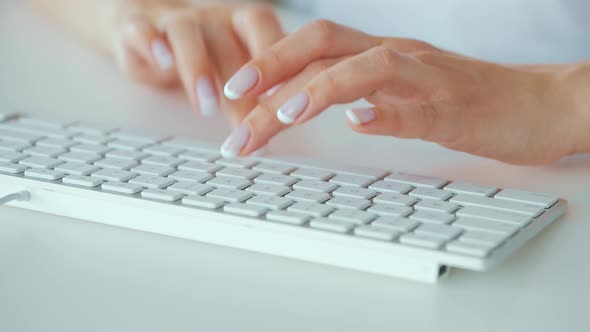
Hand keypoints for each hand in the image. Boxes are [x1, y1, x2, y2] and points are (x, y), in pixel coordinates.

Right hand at [108, 0, 282, 124]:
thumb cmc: (204, 56)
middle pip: (228, 43)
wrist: (146, 29)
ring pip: (186, 34)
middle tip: (249, 125)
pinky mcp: (136, 28)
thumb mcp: (232, 71)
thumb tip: (279, 129)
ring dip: (198, 69)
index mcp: (240, 24)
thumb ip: (255, 94)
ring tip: (207, 106)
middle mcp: (210, 19)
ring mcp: (173, 22)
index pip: (264, 30)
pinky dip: (150, 44)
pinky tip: (162, 63)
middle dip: (241, 87)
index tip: (286, 96)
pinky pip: (140, 30)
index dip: (276, 59)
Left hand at [219, 20, 586, 164]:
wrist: (541, 104)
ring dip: (320, 90)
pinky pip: (421, 109)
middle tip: (231, 102)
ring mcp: (430, 81)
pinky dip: (388, 115)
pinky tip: (361, 123)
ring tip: (280, 114)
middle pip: (327, 49)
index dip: (270, 61)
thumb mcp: (408, 93)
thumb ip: (367, 95)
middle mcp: (400, 57)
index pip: (316, 47)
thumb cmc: (470, 101)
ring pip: (369, 71)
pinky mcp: (458, 110)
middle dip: (274, 71)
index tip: (231, 92)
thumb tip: (323, 106)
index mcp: (384, 54)